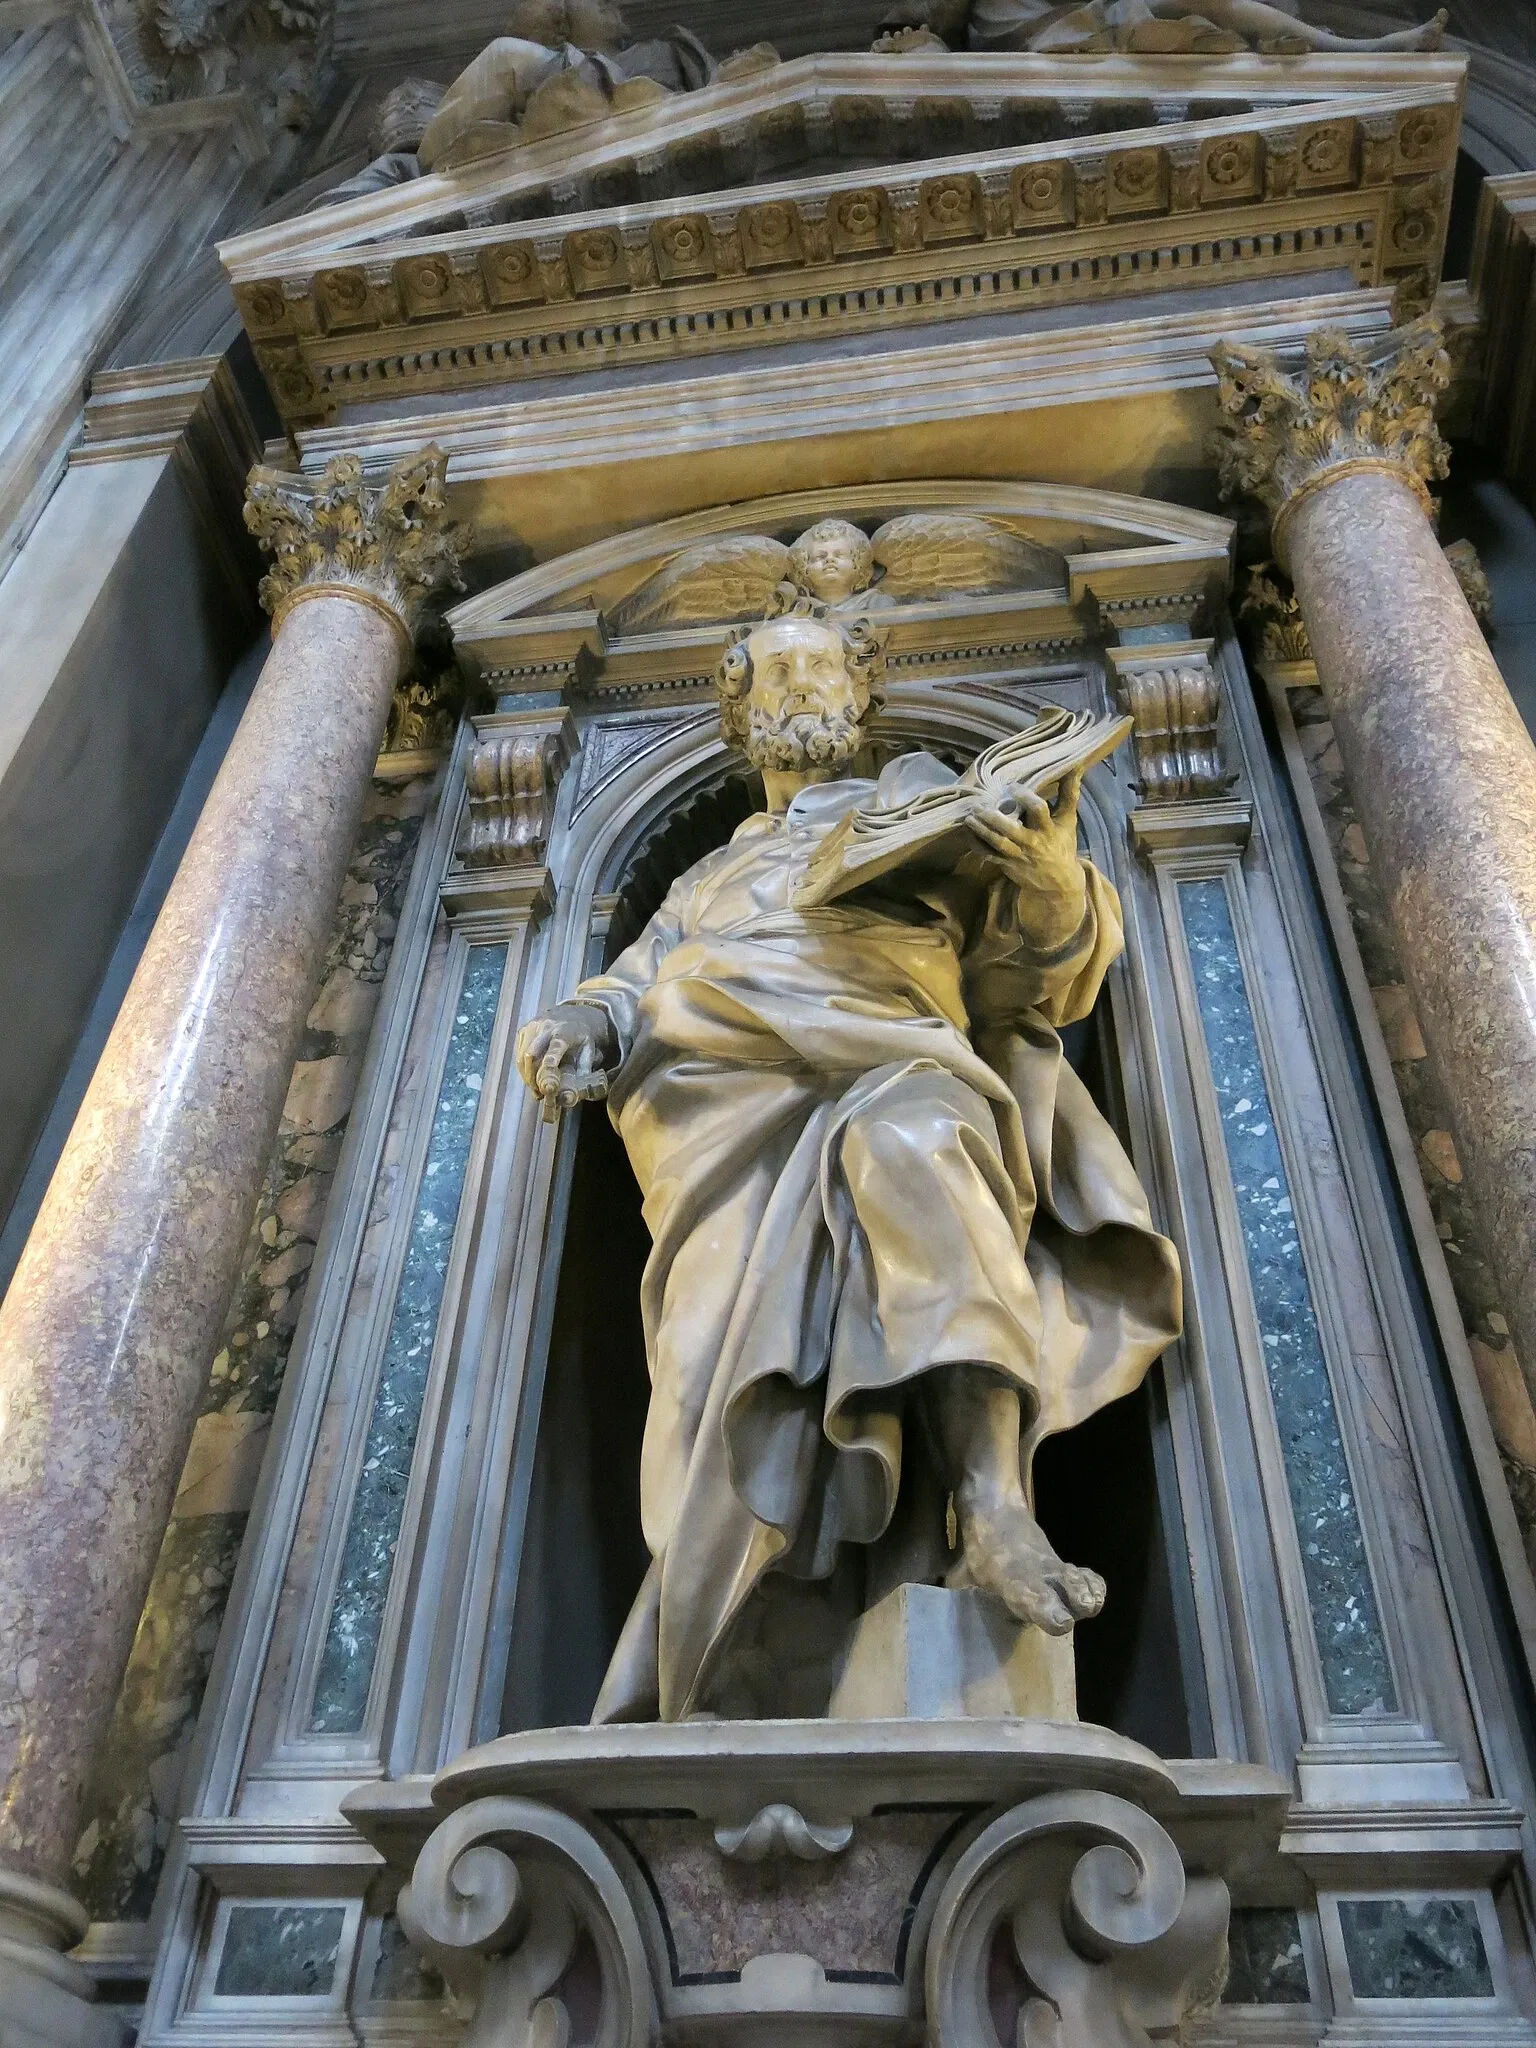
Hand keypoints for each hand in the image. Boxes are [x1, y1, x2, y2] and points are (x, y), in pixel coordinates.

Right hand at [515, 1002, 616, 1122]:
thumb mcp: (589, 1050)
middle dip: (534, 1078)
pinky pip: (519, 1054)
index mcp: (566, 1031)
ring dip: (527, 1076)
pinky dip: (523, 1070)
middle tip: (540, 1094)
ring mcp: (532, 1027)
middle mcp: (547, 1026)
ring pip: (523, 1056)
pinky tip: (531, 1078)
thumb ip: (583, 1070)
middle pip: (532, 1054)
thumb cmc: (581, 1037)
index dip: (549, 1066)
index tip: (548, 1086)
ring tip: (536, 1089)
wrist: (570, 1014)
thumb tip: (573, 1094)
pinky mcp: (523, 1030)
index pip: (556, 1047)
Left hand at [968, 767, 1087, 939]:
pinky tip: (968, 832)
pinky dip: (976, 844)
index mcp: (1048, 829)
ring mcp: (1017, 855)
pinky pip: (988, 855)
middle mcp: (1032, 842)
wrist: (1058, 882)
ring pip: (996, 843)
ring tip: (969, 816)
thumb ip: (1069, 794)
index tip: (1013, 786)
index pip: (1038, 810)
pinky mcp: (1006, 865)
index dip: (1025, 797)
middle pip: (1010, 829)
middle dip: (992, 816)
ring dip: (980, 829)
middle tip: (978, 804)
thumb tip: (1075, 767)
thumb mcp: (1068, 820)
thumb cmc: (1063, 844)